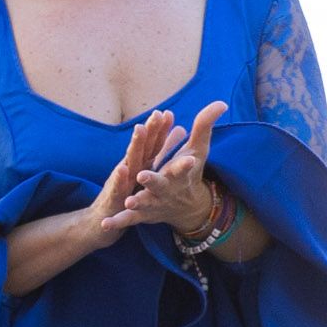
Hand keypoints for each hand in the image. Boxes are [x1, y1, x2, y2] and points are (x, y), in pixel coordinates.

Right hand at [82, 108, 184, 244]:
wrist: (101, 220)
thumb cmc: (126, 194)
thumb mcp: (144, 176)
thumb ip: (161, 154)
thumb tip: (178, 133)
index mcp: (140, 165)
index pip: (152, 144)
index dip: (159, 128)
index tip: (168, 112)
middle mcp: (130, 169)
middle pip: (141, 146)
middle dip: (149, 129)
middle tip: (156, 113)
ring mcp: (120, 182)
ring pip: (129, 162)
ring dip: (134, 146)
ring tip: (140, 129)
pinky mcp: (114, 199)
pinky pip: (116, 189)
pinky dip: (118, 179)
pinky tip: (122, 169)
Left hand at [112, 101, 232, 240]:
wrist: (188, 208)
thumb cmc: (191, 173)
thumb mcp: (199, 150)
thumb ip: (205, 126)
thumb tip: (221, 103)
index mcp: (180, 174)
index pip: (184, 166)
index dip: (185, 163)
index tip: (190, 159)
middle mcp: (168, 189)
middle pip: (161, 184)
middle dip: (153, 180)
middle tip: (144, 175)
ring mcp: (155, 203)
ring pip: (145, 204)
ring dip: (138, 203)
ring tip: (129, 202)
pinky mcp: (144, 215)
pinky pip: (129, 220)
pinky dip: (117, 223)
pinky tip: (104, 224)